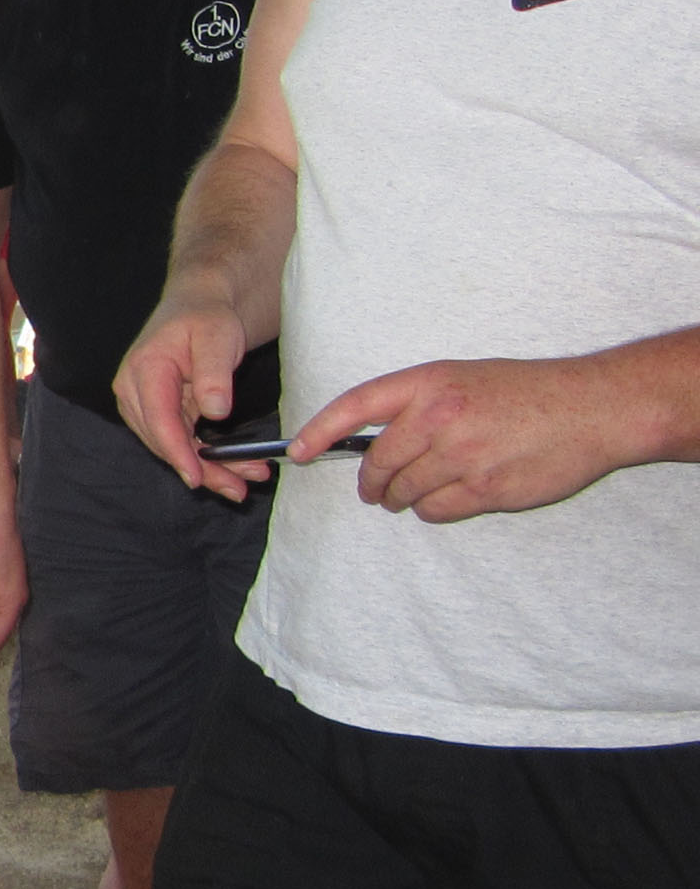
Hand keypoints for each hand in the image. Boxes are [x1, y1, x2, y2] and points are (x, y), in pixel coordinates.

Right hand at [114, 298, 273, 500]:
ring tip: (243, 483)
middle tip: (239, 489)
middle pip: (164, 441)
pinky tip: (231, 469)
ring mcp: (143, 404)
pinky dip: (204, 457)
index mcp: (144, 370)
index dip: (178, 452)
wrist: (199, 306)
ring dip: (207, 468)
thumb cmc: (207, 317)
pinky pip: (179, 441)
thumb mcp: (217, 337)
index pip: (159, 420)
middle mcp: (134, 391)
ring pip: (171, 447)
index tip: (198, 478)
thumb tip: (216, 412)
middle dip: (201, 469)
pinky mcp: (159, 412)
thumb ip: (214, 373)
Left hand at [296, 355, 645, 523]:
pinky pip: (435, 510)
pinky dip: (432, 510)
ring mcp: (462, 456)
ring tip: (413, 493)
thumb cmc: (524, 391)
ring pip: (404, 492)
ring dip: (401, 498)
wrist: (591, 408)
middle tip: (374, 490)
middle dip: (371, 483)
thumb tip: (371, 437)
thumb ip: (415, 404)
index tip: (298, 453)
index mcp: (429, 383)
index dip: (319, 431)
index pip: (355, 407)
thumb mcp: (461, 377)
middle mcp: (439, 418)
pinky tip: (448, 497)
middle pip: (377, 463)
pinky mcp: (485, 489)